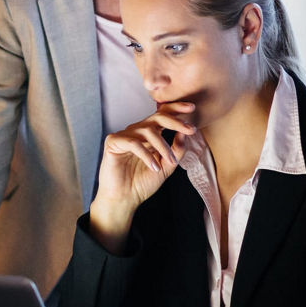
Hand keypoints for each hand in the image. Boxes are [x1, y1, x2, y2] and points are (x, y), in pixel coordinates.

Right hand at [88, 102, 193, 250]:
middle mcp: (136, 131)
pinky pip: (133, 143)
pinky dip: (146, 155)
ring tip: (170, 162)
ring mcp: (124, 135)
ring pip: (148, 131)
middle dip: (175, 121)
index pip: (162, 114)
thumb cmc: (142, 183)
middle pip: (157, 117)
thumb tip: (185, 134)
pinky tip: (154, 167)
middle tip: (190, 129)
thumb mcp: (167, 166)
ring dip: (163, 147)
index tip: (192, 107)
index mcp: (148, 134)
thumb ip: (177, 150)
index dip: (176, 108)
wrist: (124, 199)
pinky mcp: (113, 142)